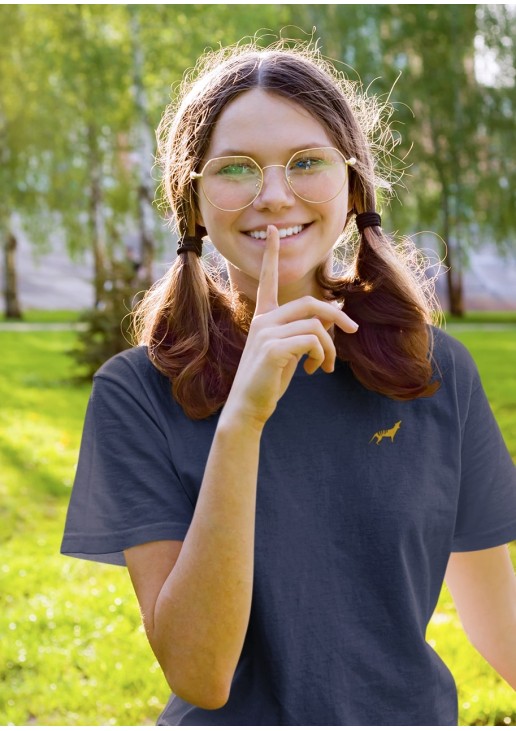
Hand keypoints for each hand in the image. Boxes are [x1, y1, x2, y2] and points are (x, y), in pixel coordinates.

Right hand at [223, 226, 358, 427]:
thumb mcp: (289, 352)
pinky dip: (322, 356)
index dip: (272, 255)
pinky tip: (313, 370)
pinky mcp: (274, 349)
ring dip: (330, 347)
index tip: (274, 231)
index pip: (268, 280)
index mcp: (263, 318)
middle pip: (310, 303)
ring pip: (316, 325)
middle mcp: (263, 321)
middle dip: (336, 316)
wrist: (248, 406)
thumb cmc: (269, 380)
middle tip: (353, 331)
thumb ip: (305, 332)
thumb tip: (334, 319)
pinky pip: (313, 340)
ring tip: (325, 365)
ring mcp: (266, 333)